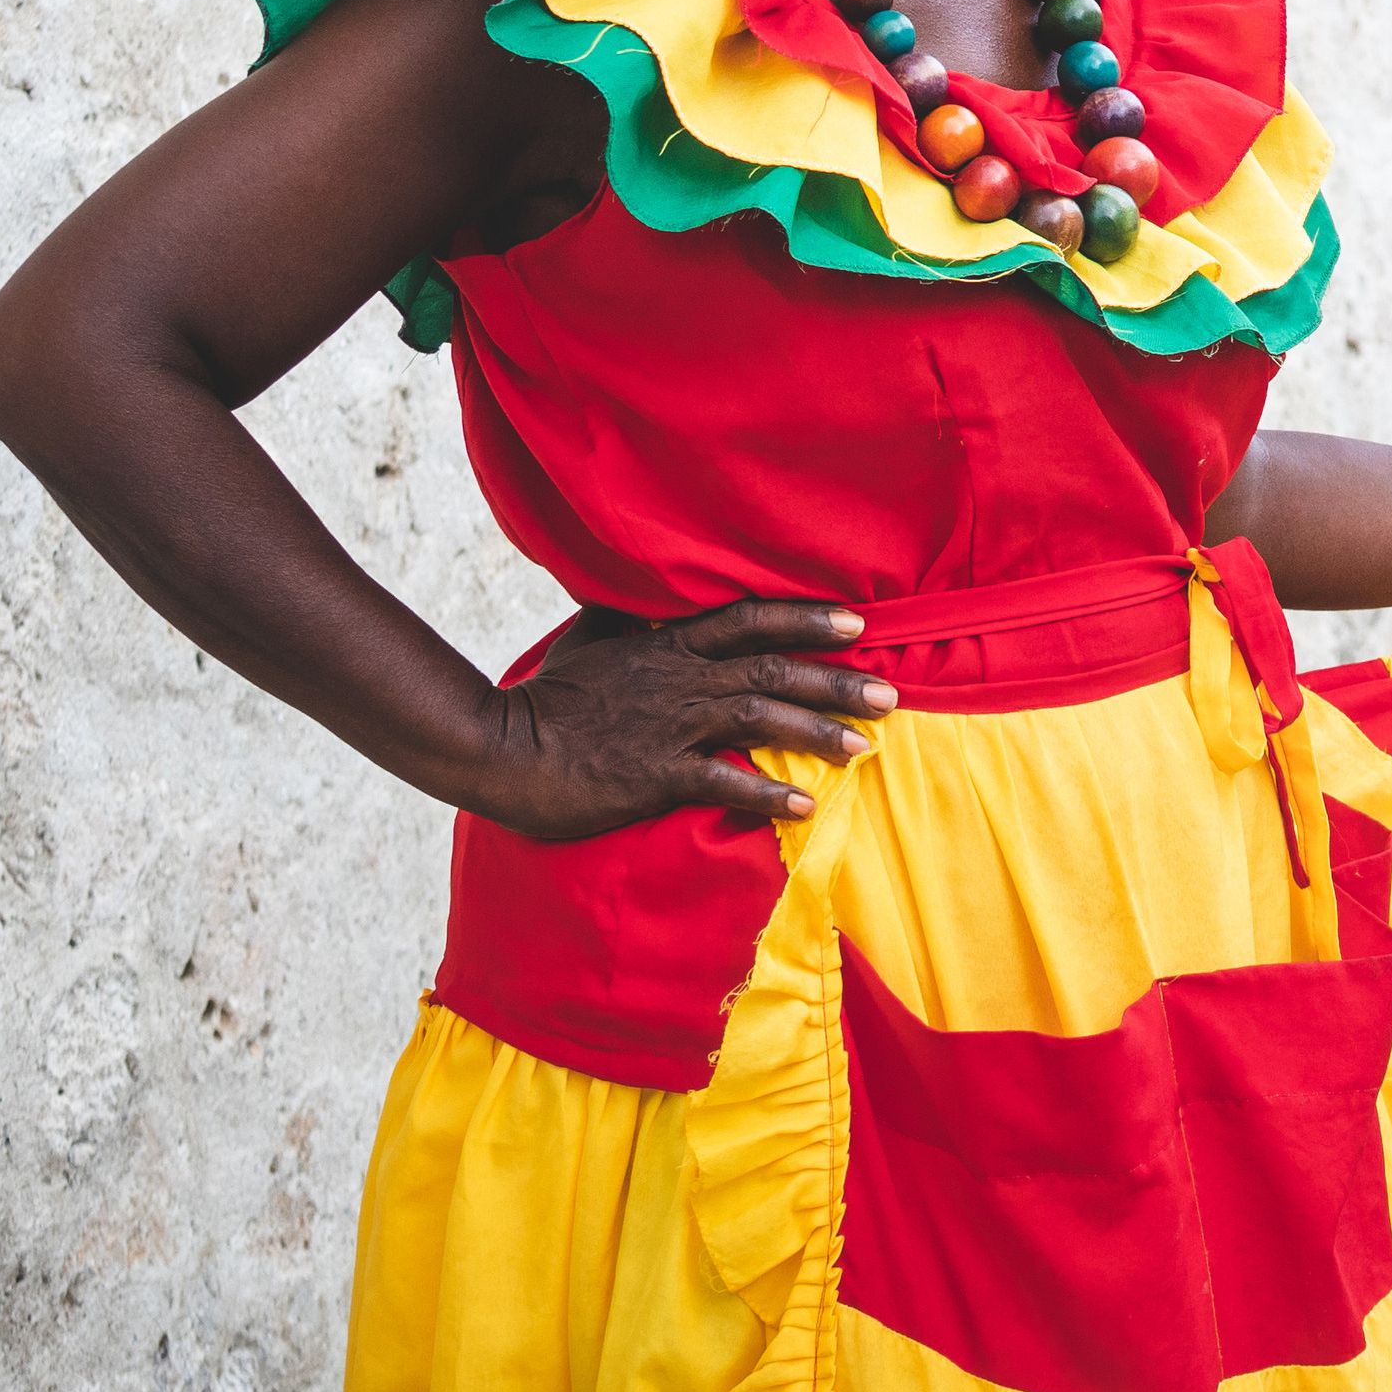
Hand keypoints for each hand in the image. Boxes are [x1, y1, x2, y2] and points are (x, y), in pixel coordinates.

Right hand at [466, 599, 894, 840]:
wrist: (501, 749)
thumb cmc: (548, 695)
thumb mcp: (593, 637)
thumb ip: (633, 614)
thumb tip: (653, 586)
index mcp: (667, 644)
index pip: (749, 619)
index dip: (805, 618)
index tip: (857, 624)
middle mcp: (678, 678)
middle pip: (771, 669)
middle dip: (835, 680)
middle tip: (890, 694)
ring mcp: (668, 726)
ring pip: (759, 718)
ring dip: (817, 731)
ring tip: (866, 746)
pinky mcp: (653, 775)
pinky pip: (721, 782)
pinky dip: (766, 792)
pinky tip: (805, 805)